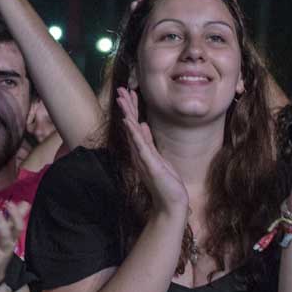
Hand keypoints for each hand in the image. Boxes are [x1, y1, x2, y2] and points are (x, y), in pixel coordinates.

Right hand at [116, 87, 188, 214]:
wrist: (170, 203)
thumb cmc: (166, 182)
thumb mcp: (159, 158)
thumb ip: (149, 142)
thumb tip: (144, 125)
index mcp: (142, 149)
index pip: (135, 124)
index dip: (132, 108)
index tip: (130, 92)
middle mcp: (139, 152)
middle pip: (131, 124)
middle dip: (127, 106)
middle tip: (120, 88)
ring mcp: (143, 157)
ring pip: (133, 131)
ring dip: (127, 114)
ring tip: (122, 99)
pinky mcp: (149, 163)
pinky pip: (140, 145)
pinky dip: (134, 132)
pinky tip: (130, 121)